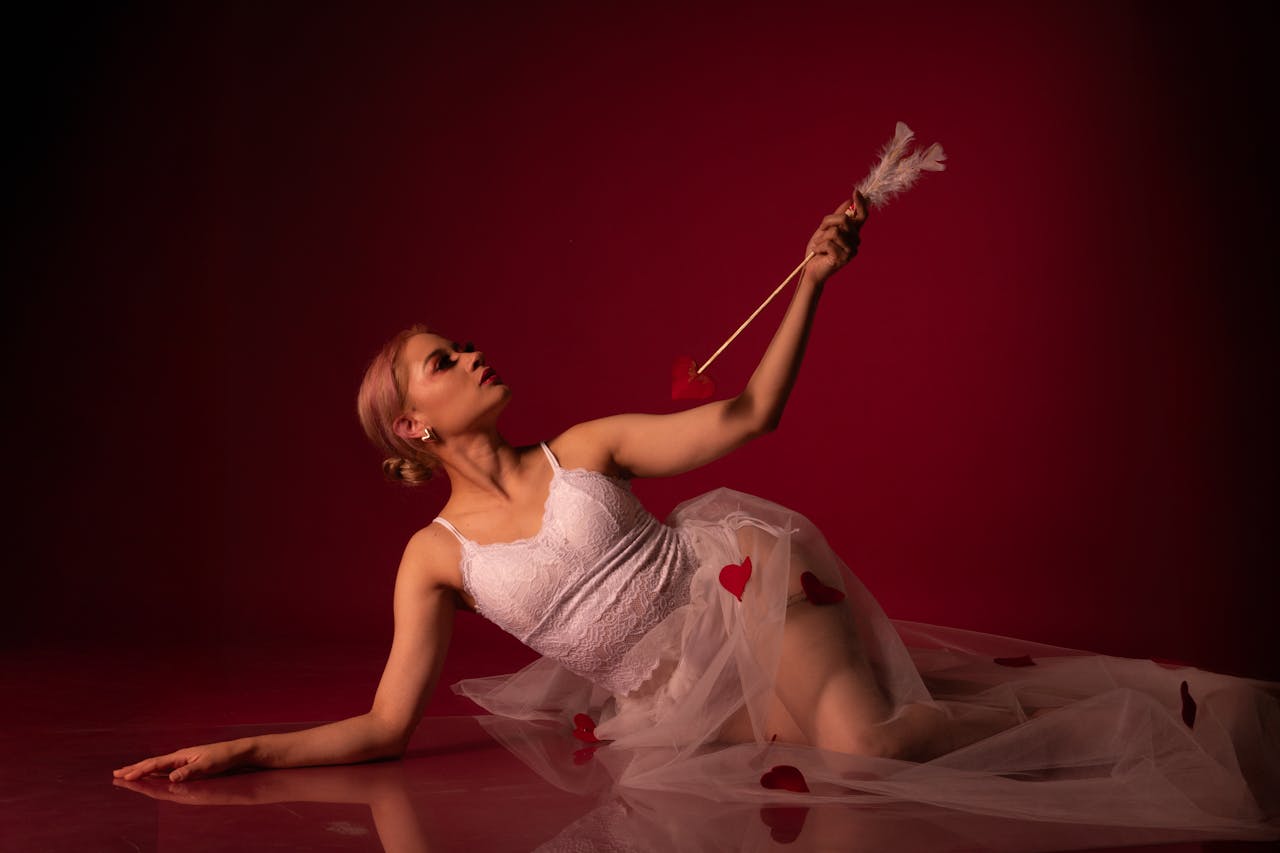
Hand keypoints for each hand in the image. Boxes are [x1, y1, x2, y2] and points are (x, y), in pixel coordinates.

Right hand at [113, 737, 253, 782]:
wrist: (237, 752)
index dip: (140, 771)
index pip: (156, 764)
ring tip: (126, 774)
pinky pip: (164, 770)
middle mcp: (179, 757)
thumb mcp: (207, 765)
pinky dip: (153, 773)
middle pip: (152, 764)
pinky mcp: (187, 766)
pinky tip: (148, 775)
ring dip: (141, 771)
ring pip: (156, 767)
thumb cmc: (223, 757)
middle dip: (134, 769)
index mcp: (181, 755)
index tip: (125, 776)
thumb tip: (171, 778)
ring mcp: (182, 761)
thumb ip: (189, 771)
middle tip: (115, 773)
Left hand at [802, 190, 867, 284]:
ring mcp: (851, 251)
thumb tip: (849, 201)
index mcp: (853, 233)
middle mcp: (855, 241)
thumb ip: (836, 216)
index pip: (862, 216)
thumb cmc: (818, 249)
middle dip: (828, 223)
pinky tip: (818, 253)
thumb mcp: (825, 229)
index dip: (861, 203)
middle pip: (845, 219)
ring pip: (835, 231)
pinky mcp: (843, 258)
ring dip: (821, 238)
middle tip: (820, 233)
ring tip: (819, 246)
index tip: (855, 192)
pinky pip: (828, 243)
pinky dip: (819, 247)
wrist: (810, 269)